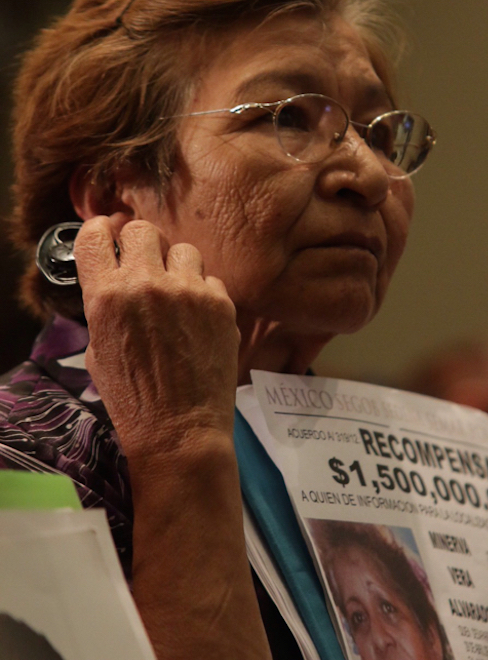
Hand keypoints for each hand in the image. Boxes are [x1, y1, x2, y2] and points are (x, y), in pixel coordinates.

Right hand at [74, 213, 238, 457]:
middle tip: (144, 266)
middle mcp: (146, 284)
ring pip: (182, 249)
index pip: (94, 235)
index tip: (107, 238)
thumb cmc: (132, 398)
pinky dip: (203, 294)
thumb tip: (116, 274)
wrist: (179, 430)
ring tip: (176, 297)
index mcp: (106, 296)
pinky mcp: (220, 302)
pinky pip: (210, 278)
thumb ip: (106, 305)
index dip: (99, 232)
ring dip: (176, 267)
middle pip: (141, 229)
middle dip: (140, 244)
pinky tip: (198, 320)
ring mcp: (188, 291)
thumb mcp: (99, 348)